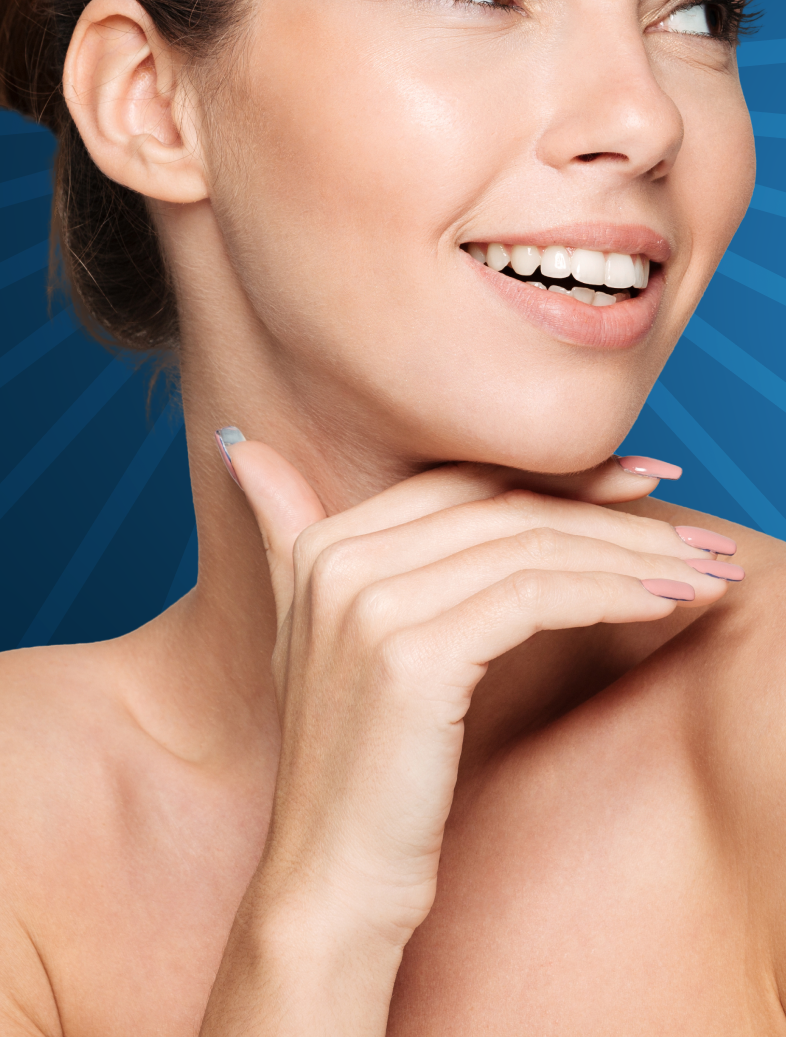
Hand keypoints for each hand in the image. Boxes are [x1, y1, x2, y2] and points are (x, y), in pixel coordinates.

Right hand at [222, 442, 737, 953]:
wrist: (329, 881)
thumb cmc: (351, 769)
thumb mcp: (311, 639)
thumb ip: (288, 537)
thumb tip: (246, 448)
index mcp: (321, 544)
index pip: (465, 480)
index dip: (561, 476)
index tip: (640, 483)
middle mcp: (336, 559)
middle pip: (504, 505)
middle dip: (612, 510)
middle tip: (693, 525)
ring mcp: (369, 603)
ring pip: (531, 545)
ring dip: (633, 554)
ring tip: (701, 569)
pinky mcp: (413, 654)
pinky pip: (536, 597)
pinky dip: (611, 592)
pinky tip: (662, 604)